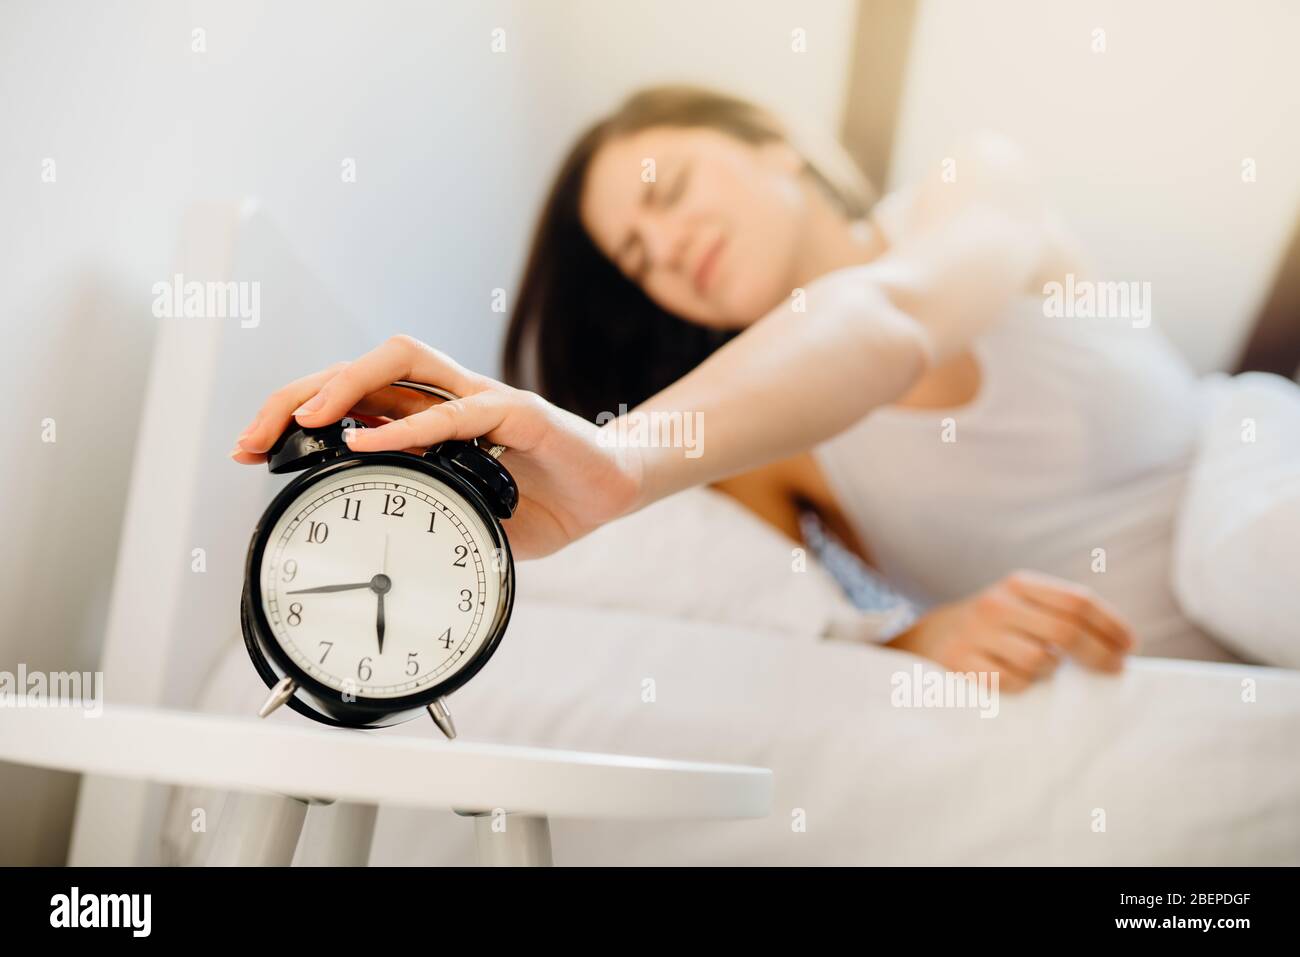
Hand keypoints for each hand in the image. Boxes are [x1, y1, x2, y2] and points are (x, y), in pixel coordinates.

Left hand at [231, 335, 642, 558]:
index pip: (350, 397)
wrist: (611, 489)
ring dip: (345, 385)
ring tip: (304, 421)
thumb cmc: (541, 501)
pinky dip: (408, 427)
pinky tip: (368, 442)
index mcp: (429, 420)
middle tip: (254, 440)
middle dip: (298, 396)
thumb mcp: (464, 520)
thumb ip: (423, 519)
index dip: (294, 415)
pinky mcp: (520, 414)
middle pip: (360, 368)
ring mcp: (482, 399)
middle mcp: (448, 398)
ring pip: (402, 361)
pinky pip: (459, 411)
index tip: (250, 451)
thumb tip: (366, 556)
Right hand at [887, 570, 1135, 691]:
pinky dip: (1024, 685)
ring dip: (1051, 671)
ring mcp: (976, 634)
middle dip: (1100, 654)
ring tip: (1039, 667)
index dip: (1110, 625)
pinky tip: (1012, 676)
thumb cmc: (992, 627)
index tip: (1129, 645)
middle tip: (1115, 669)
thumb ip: (1061, 613)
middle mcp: (996, 605)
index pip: (1077, 601)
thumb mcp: (1021, 605)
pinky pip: (1015, 682)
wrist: (927, 639)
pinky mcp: (962, 664)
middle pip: (1066, 631)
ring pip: (1041, 661)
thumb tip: (1119, 643)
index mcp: (1017, 585)